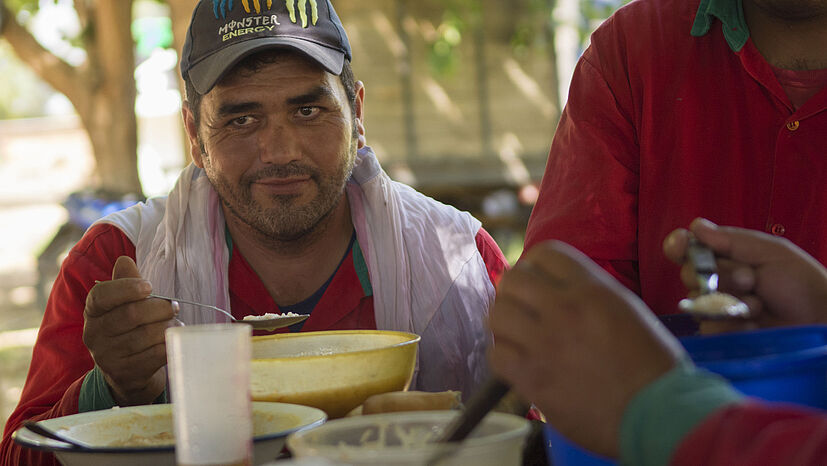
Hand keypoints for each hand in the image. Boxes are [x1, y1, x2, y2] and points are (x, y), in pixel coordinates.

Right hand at [82, 256, 177, 405]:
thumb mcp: (124, 303)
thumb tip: (124, 260)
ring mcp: (108, 357)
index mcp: (93, 311)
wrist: (127, 372)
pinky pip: (155, 354)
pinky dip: (169, 344)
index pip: (101, 296)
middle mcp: (94, 334)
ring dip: (168, 326)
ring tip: (175, 323)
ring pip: (146, 335)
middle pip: (131, 315)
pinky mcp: (126, 374)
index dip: (127, 288)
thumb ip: (126, 282)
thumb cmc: (129, 328)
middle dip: (159, 307)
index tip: (149, 286)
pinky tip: (173, 339)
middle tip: (173, 306)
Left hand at [488, 241, 683, 456]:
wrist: (657, 413)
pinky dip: (503, 357)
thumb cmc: (653, 365)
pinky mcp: (532, 377)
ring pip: (497, 314)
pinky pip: (496, 354)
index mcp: (592, 289)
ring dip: (505, 324)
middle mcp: (564, 309)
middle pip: (513, 279)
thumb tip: (559, 290)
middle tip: (522, 309)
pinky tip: (518, 364)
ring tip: (517, 336)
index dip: (536, 266)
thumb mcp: (629, 310)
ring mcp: (544, 343)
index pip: (544, 253)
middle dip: (514, 292)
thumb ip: (591, 294)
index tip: (538, 283)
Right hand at [663, 218, 826, 333]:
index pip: (687, 248)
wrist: (819, 321)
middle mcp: (715, 281)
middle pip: (688, 274)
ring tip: (759, 305)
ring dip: (731, 302)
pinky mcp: (722, 333)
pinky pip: (708, 326)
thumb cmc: (801, 283)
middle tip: (750, 280)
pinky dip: (733, 324)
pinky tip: (754, 323)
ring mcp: (716, 308)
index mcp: (725, 256)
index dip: (678, 245)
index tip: (682, 246)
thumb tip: (696, 226)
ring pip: (697, 302)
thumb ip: (732, 240)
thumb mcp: (771, 253)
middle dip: (720, 276)